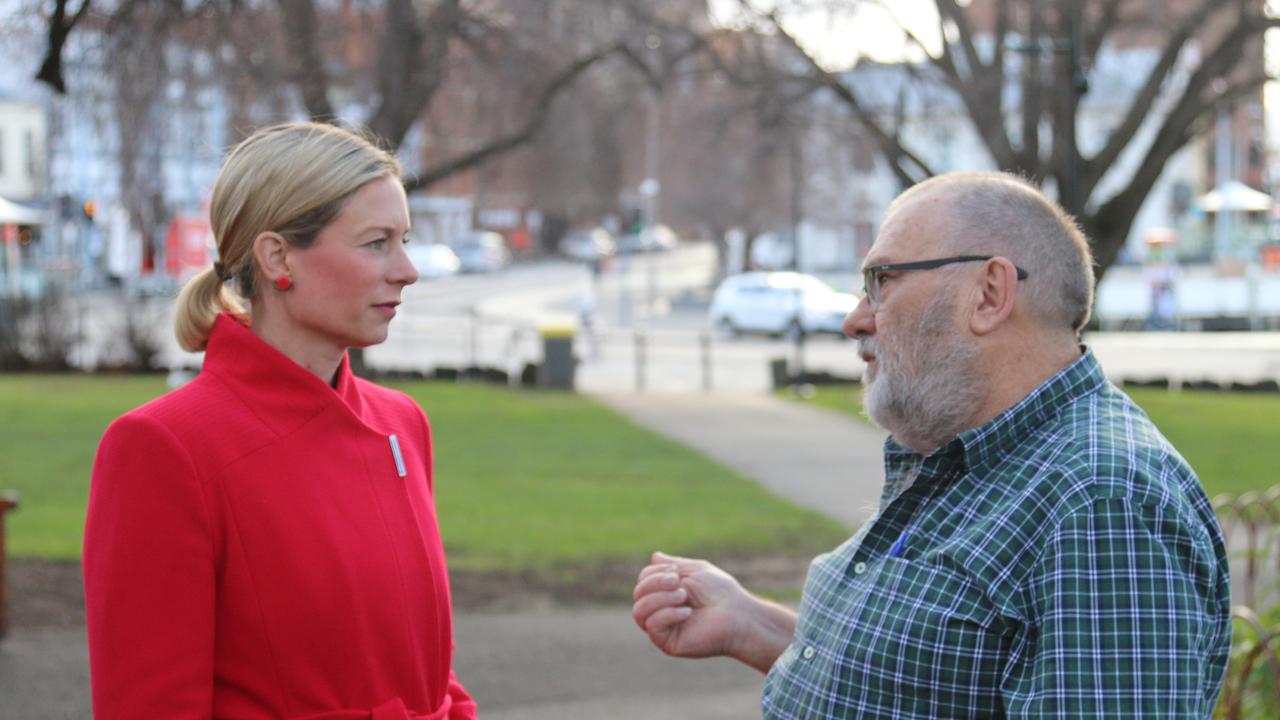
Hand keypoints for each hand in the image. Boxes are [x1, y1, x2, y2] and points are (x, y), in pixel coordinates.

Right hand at [631, 551, 752, 659]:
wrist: (738, 615)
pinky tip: (687, 612)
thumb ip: (672, 564)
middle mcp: (660, 611)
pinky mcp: (668, 643)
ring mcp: (663, 628)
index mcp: (665, 593)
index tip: (677, 571)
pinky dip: (667, 614)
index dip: (654, 573)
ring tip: (683, 596)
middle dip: (655, 583)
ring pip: (639, 611)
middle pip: (638, 594)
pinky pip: (652, 626)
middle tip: (678, 582)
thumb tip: (654, 556)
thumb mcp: (694, 571)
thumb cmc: (720, 592)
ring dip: (659, 598)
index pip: (642, 581)